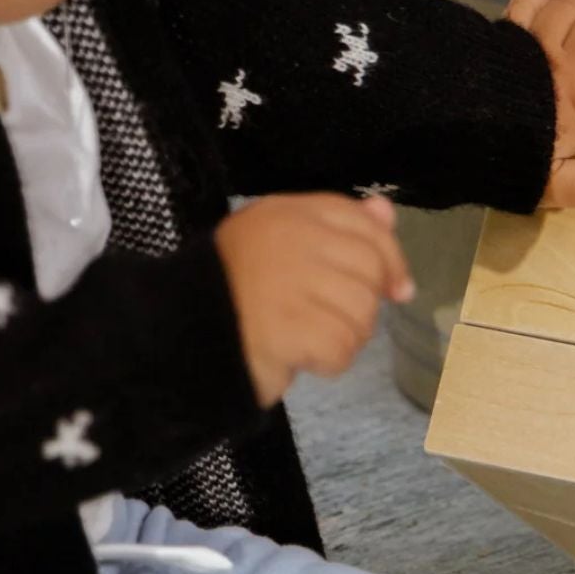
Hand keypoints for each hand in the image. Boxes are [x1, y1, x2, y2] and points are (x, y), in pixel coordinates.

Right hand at [216, 194, 413, 406]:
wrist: (178, 334)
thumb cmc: (234, 291)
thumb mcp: (285, 245)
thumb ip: (339, 227)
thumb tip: (387, 211)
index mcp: (288, 213)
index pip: (364, 225)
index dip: (389, 259)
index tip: (396, 289)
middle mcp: (291, 238)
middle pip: (369, 272)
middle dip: (361, 306)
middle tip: (328, 321)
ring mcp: (289, 281)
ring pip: (361, 313)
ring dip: (344, 337)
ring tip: (308, 339)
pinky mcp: (287, 326)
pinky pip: (340, 347)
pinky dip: (329, 362)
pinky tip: (302, 358)